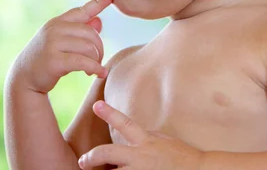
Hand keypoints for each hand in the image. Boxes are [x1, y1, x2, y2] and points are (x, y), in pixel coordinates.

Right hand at [12, 0, 111, 93]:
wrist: (23, 77)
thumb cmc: (45, 58)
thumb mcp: (61, 41)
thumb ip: (79, 32)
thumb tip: (99, 21)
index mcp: (58, 22)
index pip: (81, 11)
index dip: (97, 4)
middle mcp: (55, 29)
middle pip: (90, 33)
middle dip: (99, 48)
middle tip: (98, 60)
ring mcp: (53, 44)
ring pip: (88, 47)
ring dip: (96, 60)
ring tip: (93, 69)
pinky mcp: (54, 61)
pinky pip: (83, 62)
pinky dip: (95, 68)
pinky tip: (98, 74)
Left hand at [79, 101, 204, 169]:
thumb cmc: (183, 157)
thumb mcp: (164, 140)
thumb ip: (146, 137)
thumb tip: (131, 132)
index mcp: (146, 142)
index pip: (124, 124)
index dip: (109, 113)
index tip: (96, 105)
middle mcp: (140, 157)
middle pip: (107, 152)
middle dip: (91, 157)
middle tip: (83, 161)